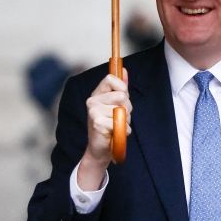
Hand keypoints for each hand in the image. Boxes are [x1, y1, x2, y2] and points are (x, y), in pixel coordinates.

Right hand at [77, 70, 131, 190]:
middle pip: (122, 95)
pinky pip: (121, 123)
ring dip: (126, 121)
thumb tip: (125, 71)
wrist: (100, 149)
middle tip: (119, 117)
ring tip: (117, 126)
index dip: (122, 87)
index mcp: (97, 94)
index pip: (111, 79)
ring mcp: (94, 112)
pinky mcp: (98, 123)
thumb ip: (120, 88)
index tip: (123, 97)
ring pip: (123, 110)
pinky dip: (124, 131)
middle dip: (127, 108)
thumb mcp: (115, 105)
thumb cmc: (109, 126)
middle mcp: (93, 101)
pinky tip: (115, 134)